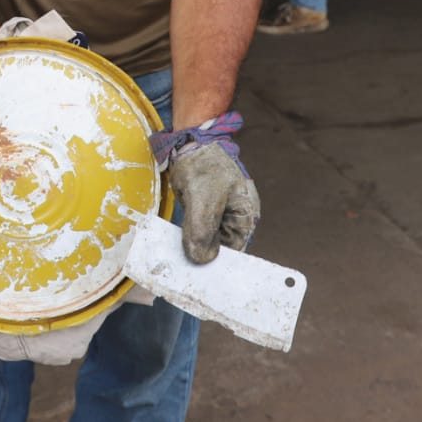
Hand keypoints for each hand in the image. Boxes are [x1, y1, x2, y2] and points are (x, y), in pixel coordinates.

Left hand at [165, 144, 260, 262]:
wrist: (188, 144)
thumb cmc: (203, 165)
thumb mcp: (203, 199)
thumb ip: (202, 230)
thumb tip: (202, 259)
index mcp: (245, 215)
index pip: (236, 251)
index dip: (220, 265)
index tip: (202, 277)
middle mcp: (235, 218)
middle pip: (222, 248)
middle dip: (205, 257)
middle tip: (185, 271)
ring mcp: (219, 215)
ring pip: (207, 240)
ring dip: (194, 247)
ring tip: (178, 260)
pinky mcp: (204, 211)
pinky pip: (197, 230)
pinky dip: (187, 236)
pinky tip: (176, 243)